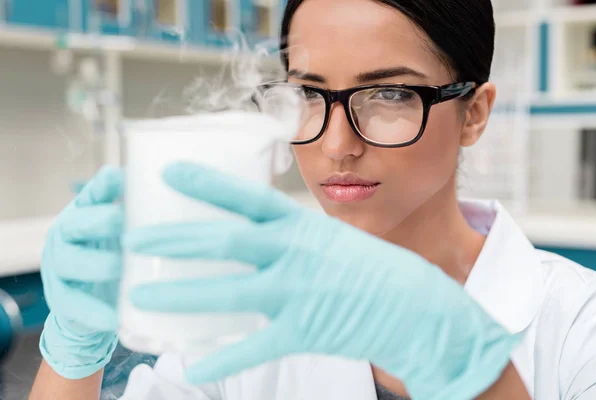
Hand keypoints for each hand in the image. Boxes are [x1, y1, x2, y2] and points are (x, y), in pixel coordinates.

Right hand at [40, 166, 122, 378]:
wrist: (94, 302)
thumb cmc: (112, 253)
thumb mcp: (122, 230)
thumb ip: (134, 206)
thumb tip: (152, 181)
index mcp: (83, 215)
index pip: (90, 196)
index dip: (102, 187)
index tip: (117, 176)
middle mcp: (66, 237)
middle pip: (76, 224)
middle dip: (96, 220)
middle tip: (119, 218)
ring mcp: (60, 269)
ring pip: (71, 263)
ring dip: (94, 264)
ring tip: (117, 267)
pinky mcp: (63, 302)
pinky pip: (74, 306)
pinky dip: (94, 312)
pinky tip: (114, 317)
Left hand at [124, 162, 519, 399]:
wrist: (416, 307)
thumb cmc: (371, 269)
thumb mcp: (330, 238)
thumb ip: (291, 235)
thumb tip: (255, 229)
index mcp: (301, 225)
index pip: (247, 196)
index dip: (206, 182)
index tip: (168, 172)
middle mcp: (295, 253)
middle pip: (225, 240)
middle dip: (175, 238)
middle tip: (133, 238)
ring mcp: (298, 292)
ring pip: (228, 292)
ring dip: (181, 295)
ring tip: (140, 297)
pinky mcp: (305, 330)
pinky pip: (255, 346)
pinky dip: (223, 356)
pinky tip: (193, 362)